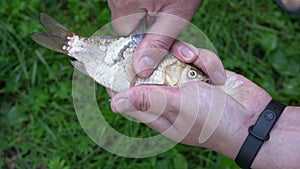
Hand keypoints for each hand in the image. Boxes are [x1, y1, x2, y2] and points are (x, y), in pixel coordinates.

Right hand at [107, 0, 224, 81]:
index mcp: (124, 4)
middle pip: (122, 18)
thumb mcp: (176, 14)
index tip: (156, 32)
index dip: (140, 37)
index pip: (123, 34)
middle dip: (141, 20)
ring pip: (126, 5)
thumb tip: (141, 68)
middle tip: (162, 11)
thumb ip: (158, 42)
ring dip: (141, 7)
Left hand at [110, 48, 271, 158]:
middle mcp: (169, 98)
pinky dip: (206, 61)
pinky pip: (195, 58)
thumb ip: (148, 101)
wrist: (253, 119)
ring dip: (187, 57)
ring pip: (174, 60)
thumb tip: (115, 104)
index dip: (118, 83)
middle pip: (151, 73)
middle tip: (164, 50)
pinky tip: (215, 73)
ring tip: (197, 61)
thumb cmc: (214, 121)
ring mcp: (185, 86)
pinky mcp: (201, 74)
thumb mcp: (179, 107)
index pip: (129, 98)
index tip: (112, 64)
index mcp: (158, 113)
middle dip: (159, 60)